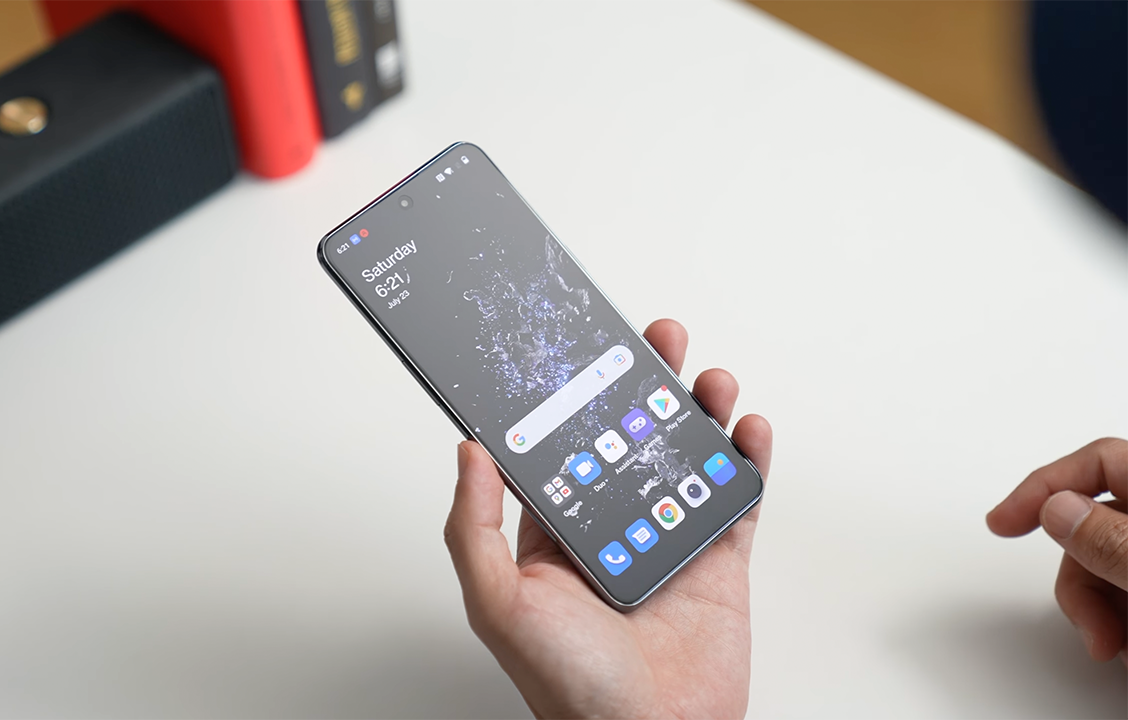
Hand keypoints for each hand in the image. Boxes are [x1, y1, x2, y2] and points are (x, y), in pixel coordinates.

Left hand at [443, 319, 772, 719]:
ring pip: (688, 456)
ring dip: (702, 410)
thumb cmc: (569, 687)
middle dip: (647, 383)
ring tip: (709, 380)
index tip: (585, 350)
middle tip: (656, 340)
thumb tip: (469, 452)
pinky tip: (748, 431)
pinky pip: (736, 498)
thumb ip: (473, 528)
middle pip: (635, 435)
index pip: (568, 444)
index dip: (578, 394)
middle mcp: (614, 527)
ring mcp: (668, 540)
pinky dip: (748, 460)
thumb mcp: (500, 604)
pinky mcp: (718, 561)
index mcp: (558, 532)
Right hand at [987, 438, 1127, 665]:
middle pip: (1094, 529)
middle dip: (1079, 582)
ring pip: (1106, 569)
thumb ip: (1113, 540)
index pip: (1097, 462)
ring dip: (1099, 613)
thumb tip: (1058, 511)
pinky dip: (1119, 624)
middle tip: (1092, 628)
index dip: (1042, 487)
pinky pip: (1125, 594)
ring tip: (1119, 649)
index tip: (1002, 524)